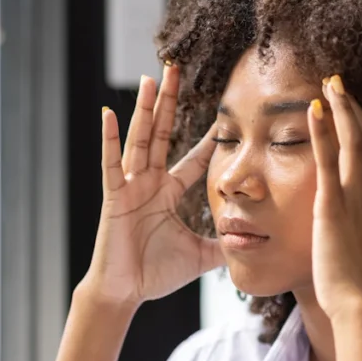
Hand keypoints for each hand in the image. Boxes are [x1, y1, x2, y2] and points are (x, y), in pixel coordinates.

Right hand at [82, 64, 223, 305]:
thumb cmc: (154, 274)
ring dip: (147, 108)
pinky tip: (109, 112)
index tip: (224, 115)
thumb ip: (223, 246)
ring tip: (152, 78)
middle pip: (163, 133)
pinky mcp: (115, 196)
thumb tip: (252, 245)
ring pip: (141, 139)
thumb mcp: (200, 256)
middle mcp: (149, 182)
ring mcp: (130, 186)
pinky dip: (110, 138)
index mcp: (167, 193)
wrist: (124, 292)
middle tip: (177, 68)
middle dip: (171, 102)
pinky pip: (112, 163)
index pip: (191, 158)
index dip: (208, 138)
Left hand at [307, 75, 361, 322]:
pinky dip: (322, 130)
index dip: (359, 130)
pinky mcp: (332, 206)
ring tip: (330, 82)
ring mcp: (354, 197)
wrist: (360, 307)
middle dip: (353, 108)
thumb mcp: (361, 256)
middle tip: (338, 82)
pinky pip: (327, 159)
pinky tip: (314, 107)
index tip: (349, 111)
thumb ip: (358, 239)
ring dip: (342, 108)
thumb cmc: (358, 291)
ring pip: (353, 140)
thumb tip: (357, 240)